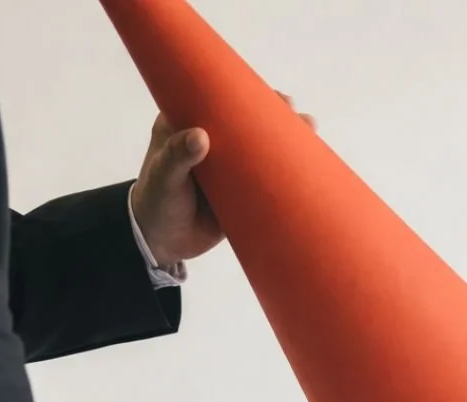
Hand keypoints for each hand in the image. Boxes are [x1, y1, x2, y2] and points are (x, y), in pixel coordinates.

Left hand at [130, 93, 314, 268]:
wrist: (161, 243)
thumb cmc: (156, 203)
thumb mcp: (163, 177)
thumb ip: (177, 156)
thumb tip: (201, 136)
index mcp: (189, 124)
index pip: (221, 100)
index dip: (246, 93)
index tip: (271, 94)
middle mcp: (213, 141)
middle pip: (247, 121)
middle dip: (275, 115)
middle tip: (297, 115)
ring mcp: (228, 167)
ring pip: (259, 148)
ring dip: (284, 141)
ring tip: (310, 132)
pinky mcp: (240, 192)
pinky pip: (264, 179)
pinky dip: (283, 174)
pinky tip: (305, 168)